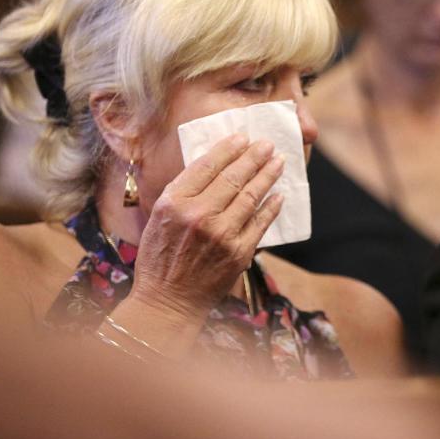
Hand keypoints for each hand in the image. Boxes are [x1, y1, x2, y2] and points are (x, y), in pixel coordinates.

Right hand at [129, 134, 284, 320]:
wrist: (168, 301)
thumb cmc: (160, 258)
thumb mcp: (160, 217)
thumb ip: (184, 192)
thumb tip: (214, 164)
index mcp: (174, 202)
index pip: (207, 165)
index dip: (228, 149)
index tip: (242, 137)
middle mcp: (198, 215)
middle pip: (233, 177)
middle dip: (254, 157)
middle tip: (267, 144)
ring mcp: (222, 234)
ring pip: (251, 196)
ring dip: (267, 175)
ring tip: (278, 162)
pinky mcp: (239, 252)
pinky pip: (261, 222)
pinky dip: (271, 206)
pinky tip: (279, 194)